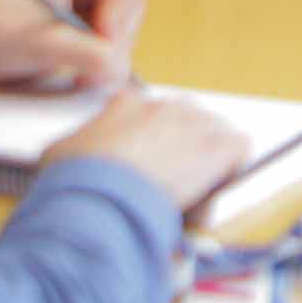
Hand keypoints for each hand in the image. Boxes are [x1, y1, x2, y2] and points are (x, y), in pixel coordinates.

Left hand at [0, 0, 141, 96]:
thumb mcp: (38, 46)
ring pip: (119, 42)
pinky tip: (71, 82)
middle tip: (88, 76)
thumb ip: (84, 54)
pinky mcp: (74, 40)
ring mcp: (80, 14)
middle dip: (113, 49)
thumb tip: (120, 71)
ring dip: (103, 64)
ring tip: (75, 80)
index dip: (120, 27)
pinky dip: (95, 73)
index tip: (100, 55)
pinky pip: (104, 58)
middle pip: (128, 20)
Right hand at [59, 84, 250, 212]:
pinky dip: (233, 168)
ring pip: (215, 133)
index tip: (148, 163)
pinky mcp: (217, 146)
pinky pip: (239, 148)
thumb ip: (79, 146)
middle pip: (187, 121)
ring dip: (209, 159)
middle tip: (175, 181)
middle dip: (185, 149)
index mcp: (125, 105)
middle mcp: (162, 107)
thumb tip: (76, 156)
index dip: (152, 142)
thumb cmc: (76, 180)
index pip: (149, 113)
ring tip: (196, 190)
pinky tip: (219, 188)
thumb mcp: (62, 153)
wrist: (99, 196)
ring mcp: (192, 124)